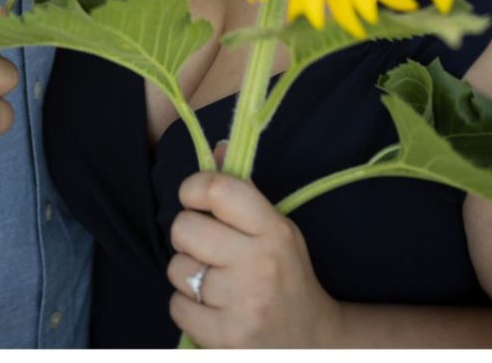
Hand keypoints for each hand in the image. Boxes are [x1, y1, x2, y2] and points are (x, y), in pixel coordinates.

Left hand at [167, 170, 344, 347]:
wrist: (314, 343)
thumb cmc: (286, 276)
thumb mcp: (276, 230)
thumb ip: (242, 193)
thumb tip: (218, 147)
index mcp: (274, 231)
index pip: (215, 189)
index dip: (193, 190)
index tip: (197, 201)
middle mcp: (260, 266)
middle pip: (183, 228)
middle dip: (188, 237)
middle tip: (210, 250)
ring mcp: (243, 305)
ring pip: (176, 269)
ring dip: (188, 276)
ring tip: (217, 284)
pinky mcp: (226, 338)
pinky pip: (177, 306)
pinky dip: (188, 308)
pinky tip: (214, 310)